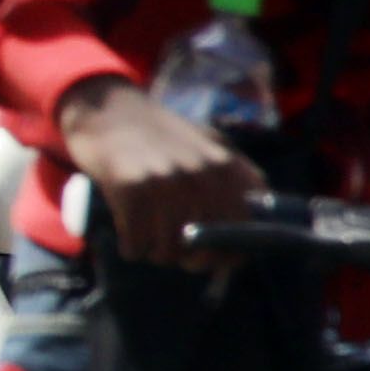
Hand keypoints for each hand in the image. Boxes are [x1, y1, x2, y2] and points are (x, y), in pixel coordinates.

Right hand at [59, 75, 264, 257]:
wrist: (107, 110)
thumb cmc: (160, 134)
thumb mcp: (209, 144)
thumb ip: (238, 175)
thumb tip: (262, 219)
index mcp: (225, 166)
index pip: (244, 227)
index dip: (233, 253)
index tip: (218, 260)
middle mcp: (200, 174)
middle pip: (205, 247)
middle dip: (191, 259)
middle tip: (177, 253)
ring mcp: (165, 181)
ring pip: (169, 251)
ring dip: (158, 255)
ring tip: (149, 240)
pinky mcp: (131, 189)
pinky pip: (137, 244)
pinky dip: (132, 249)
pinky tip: (129, 238)